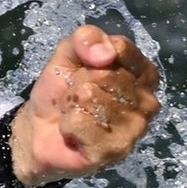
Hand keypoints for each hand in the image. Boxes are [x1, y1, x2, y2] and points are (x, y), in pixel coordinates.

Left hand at [12, 25, 161, 186]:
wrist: (39, 128)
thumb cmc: (61, 90)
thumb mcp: (68, 54)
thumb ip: (86, 38)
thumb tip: (106, 53)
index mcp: (142, 74)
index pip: (121, 48)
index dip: (91, 56)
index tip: (84, 68)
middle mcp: (147, 101)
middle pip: (106, 75)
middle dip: (78, 83)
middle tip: (75, 96)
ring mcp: (135, 127)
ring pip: (93, 99)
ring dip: (72, 105)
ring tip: (75, 113)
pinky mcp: (117, 149)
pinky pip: (83, 123)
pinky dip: (69, 125)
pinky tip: (74, 131)